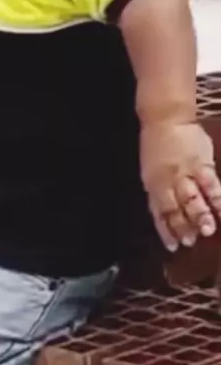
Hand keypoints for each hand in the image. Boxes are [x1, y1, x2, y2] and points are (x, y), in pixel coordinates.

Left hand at [140, 121, 220, 251]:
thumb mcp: (150, 170)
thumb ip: (158, 190)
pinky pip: (210, 185)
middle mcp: (168, 182)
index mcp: (153, 184)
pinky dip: (217, 199)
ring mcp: (185, 173)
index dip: (166, 230)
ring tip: (208, 230)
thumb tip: (163, 211)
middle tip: (191, 241)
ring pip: (192, 199)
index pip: (159, 213)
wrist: (165, 118)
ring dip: (200, 216)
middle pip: (175, 209)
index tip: (173, 247)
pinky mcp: (201, 163)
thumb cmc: (156, 144)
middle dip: (183, 227)